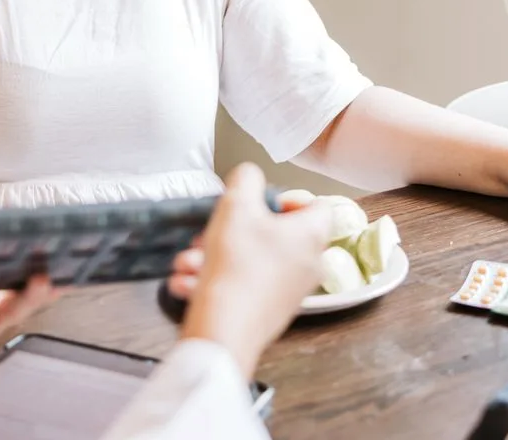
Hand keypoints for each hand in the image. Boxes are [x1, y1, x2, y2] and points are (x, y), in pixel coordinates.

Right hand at [178, 164, 332, 378]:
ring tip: (190, 261)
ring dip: (215, 255)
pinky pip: (242, 284)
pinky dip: (216, 280)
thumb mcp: (236, 206)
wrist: (225, 330)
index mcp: (312, 236)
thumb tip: (250, 178)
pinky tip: (188, 282)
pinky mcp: (269, 312)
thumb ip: (246, 180)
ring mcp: (289, 292)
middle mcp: (308, 265)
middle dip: (234, 229)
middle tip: (210, 232)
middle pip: (274, 233)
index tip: (261, 202)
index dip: (289, 197)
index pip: (318, 206)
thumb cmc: (237, 265)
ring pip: (251, 259)